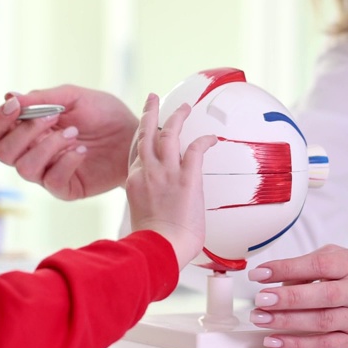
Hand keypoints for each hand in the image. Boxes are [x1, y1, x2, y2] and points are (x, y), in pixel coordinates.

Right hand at [0, 85, 136, 199]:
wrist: (135, 136)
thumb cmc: (105, 115)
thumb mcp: (74, 98)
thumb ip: (42, 98)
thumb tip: (8, 96)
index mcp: (28, 129)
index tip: (15, 106)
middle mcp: (32, 152)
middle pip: (2, 152)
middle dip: (23, 133)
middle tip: (51, 118)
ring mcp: (47, 172)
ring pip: (24, 168)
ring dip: (47, 146)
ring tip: (73, 134)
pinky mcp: (66, 188)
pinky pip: (52, 180)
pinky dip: (66, 162)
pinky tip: (82, 151)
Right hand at [125, 94, 216, 267]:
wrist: (158, 248)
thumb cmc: (153, 243)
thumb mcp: (142, 217)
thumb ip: (149, 206)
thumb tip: (161, 212)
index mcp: (135, 182)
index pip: (136, 153)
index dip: (141, 137)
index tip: (145, 128)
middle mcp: (147, 172)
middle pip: (146, 135)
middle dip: (150, 114)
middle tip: (152, 98)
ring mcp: (166, 173)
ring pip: (168, 135)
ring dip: (177, 118)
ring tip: (184, 107)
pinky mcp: (186, 178)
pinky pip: (195, 150)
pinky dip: (204, 140)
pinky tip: (212, 137)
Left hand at [245, 245, 347, 347]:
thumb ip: (314, 264)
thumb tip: (279, 279)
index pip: (317, 264)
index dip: (286, 268)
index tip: (260, 273)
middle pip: (319, 295)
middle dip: (286, 298)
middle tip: (260, 299)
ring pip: (320, 321)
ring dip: (286, 321)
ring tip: (260, 318)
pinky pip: (325, 345)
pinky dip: (298, 344)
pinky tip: (276, 341)